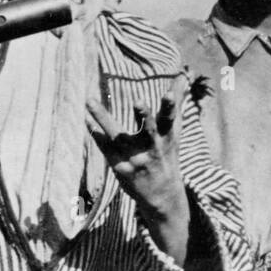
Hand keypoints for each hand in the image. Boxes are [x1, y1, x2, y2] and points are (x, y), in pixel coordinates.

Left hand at [87, 84, 190, 259]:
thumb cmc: (167, 155)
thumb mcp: (174, 131)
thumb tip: (184, 76)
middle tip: (138, 101)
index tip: (168, 93)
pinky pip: (104, 146)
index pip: (170, 119)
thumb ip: (177, 102)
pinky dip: (95, 131)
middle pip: (149, 129)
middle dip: (144, 116)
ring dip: (102, 117)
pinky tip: (87, 119)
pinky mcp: (119, 167)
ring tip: (89, 100)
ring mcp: (134, 159)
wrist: (161, 194)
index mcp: (167, 137)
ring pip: (117, 135)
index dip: (170, 106)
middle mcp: (152, 148)